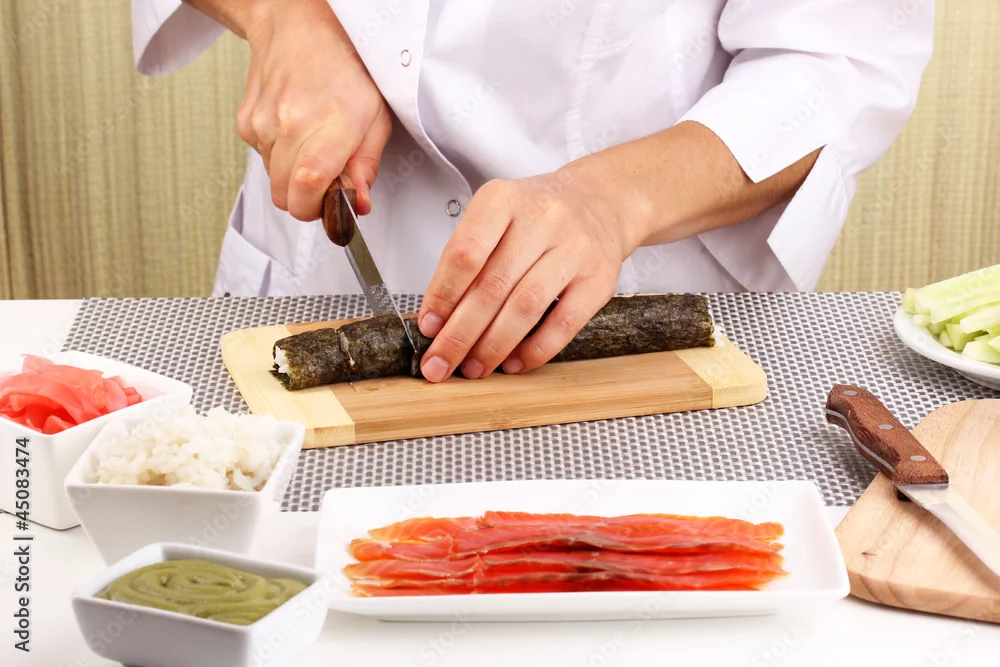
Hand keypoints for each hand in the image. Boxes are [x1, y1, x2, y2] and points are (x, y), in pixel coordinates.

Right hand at [235, 0, 390, 218]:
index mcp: (330, 124)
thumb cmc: (344, 66)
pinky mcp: (246, 123)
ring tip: (312, 143)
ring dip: (294, 176)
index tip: (335, 205)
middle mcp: (290, 125)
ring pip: (275, 183)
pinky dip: (280, 157)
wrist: (297, 25)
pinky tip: (294, 130)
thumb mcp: (376, 115)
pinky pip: (263, 161)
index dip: (320, 209)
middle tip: (328, 179)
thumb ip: (366, 165)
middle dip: (309, 199)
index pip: (308, 189)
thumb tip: (359, 203)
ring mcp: (263, 124)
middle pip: (287, 199)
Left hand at [415, 168, 643, 381]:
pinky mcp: (599, 279)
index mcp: (503, 199)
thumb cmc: (534, 218)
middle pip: (492, 286)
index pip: (465, 253)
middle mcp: (541, 218)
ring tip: (474, 368)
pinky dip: (534, 350)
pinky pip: (564, 324)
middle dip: (460, 333)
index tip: (428, 328)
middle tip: (440, 363)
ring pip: (526, 307)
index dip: (442, 296)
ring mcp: (574, 248)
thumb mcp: (494, 218)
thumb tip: (439, 322)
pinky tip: (513, 363)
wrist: (598, 202)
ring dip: (494, 346)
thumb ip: (467, 261)